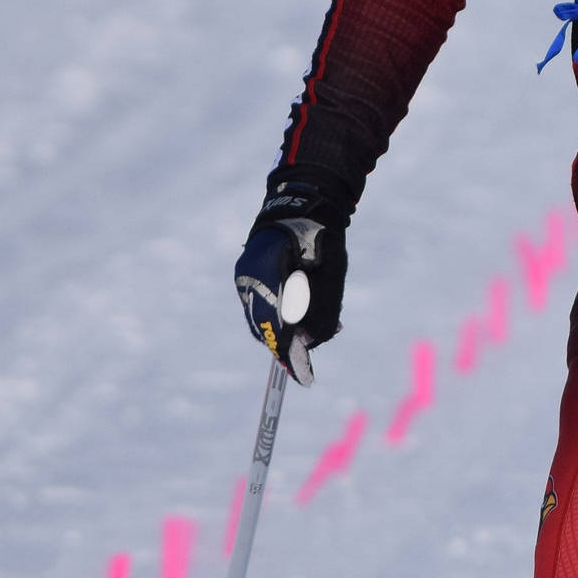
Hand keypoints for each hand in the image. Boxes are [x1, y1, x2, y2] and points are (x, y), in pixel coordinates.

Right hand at [235, 180, 348, 385]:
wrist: (305, 201)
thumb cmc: (322, 233)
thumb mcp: (331, 273)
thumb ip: (322, 308)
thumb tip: (310, 343)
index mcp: (266, 271)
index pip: (274, 323)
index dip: (287, 352)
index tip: (302, 376)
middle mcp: (250, 276)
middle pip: (264, 325)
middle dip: (285, 344)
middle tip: (303, 366)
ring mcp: (246, 276)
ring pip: (262, 318)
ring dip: (283, 331)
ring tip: (305, 338)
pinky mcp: (249, 276)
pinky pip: (262, 306)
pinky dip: (279, 317)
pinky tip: (297, 319)